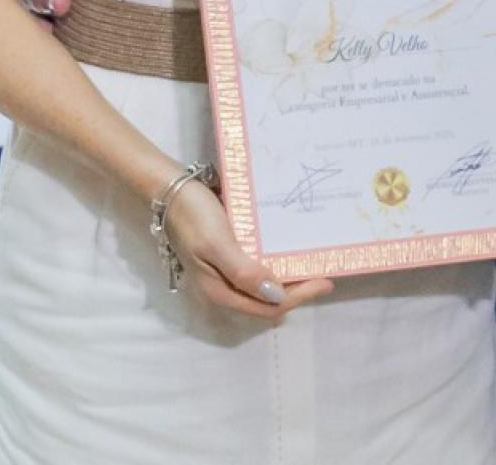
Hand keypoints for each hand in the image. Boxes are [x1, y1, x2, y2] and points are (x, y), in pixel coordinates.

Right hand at [162, 175, 333, 320]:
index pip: (269, 306)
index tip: (325, 281)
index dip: (299, 297)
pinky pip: (259, 260)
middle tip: (325, 269)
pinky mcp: (229, 251)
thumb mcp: (217, 245)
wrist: (169, 189)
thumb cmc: (194, 217)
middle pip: (269, 297)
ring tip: (314, 258)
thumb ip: (244, 272)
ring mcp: (227, 269)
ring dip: (289, 273)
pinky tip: (291, 244)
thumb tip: (277, 295)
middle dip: (298, 288)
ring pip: (265, 280)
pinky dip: (277, 257)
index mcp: (222, 292)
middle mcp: (226, 285)